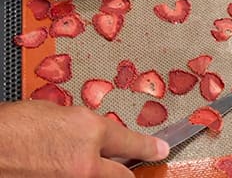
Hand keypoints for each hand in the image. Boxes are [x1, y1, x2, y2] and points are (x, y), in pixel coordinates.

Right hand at [0, 100, 168, 177]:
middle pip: (123, 177)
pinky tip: (64, 166)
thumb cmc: (16, 124)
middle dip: (125, 171)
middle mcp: (86, 161)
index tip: (161, 150)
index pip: (132, 141)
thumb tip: (96, 135)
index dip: (150, 147)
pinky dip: (80, 176)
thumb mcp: (60, 114)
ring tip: (81, 161)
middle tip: (124, 165)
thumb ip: (85, 126)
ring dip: (99, 174)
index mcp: (90, 130)